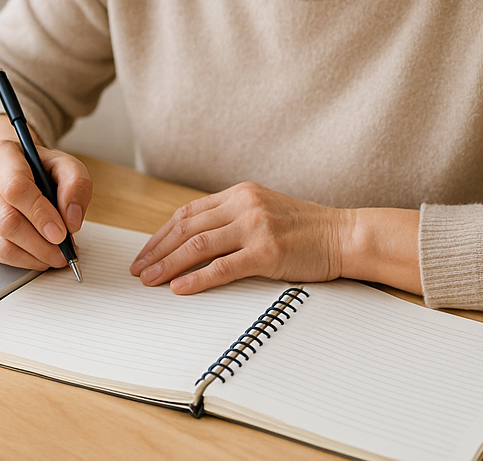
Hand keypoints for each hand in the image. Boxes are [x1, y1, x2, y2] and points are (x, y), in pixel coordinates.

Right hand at [0, 138, 92, 270]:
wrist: (14, 168)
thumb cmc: (38, 166)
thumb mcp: (64, 164)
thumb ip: (76, 185)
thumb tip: (71, 221)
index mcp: (2, 154)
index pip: (15, 188)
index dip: (39, 214)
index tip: (61, 232)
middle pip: (6, 220)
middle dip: (39, 243)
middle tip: (63, 252)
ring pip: (0, 242)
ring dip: (33, 256)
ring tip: (55, 256)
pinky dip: (22, 261)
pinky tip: (39, 255)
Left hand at [130, 181, 347, 294]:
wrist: (344, 235)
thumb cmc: (306, 229)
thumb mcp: (264, 211)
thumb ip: (233, 219)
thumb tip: (194, 241)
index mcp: (239, 193)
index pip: (188, 213)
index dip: (161, 234)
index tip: (145, 252)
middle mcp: (243, 205)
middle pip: (186, 228)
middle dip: (157, 250)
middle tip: (138, 269)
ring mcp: (255, 227)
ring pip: (198, 246)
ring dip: (168, 265)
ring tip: (150, 280)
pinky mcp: (267, 252)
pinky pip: (223, 267)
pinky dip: (197, 278)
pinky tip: (180, 288)